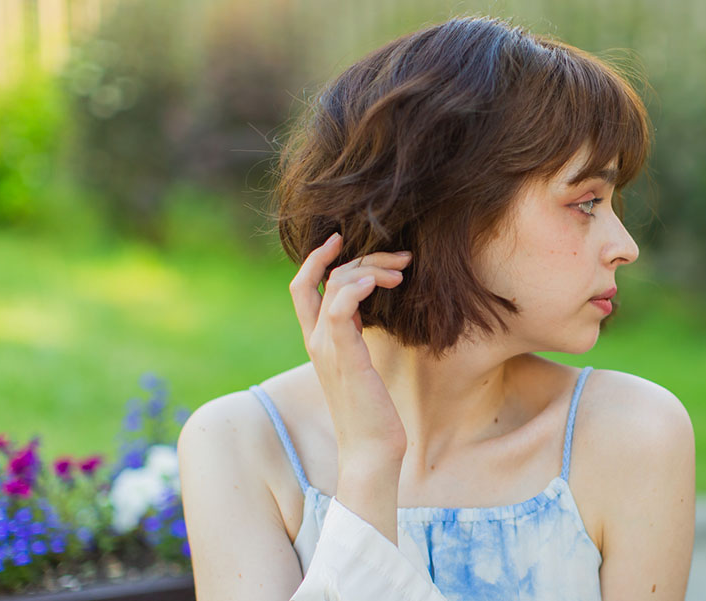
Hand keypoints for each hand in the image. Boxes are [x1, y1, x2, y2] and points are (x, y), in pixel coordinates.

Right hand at [289, 232, 412, 459]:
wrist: (371, 450)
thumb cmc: (373, 410)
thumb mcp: (362, 363)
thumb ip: (356, 335)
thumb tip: (370, 308)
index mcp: (318, 340)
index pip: (303, 286)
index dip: (317, 257)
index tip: (340, 238)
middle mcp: (316, 340)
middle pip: (326, 277)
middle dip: (363, 257)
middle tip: (401, 259)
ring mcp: (328, 348)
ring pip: (336, 284)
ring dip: (371, 268)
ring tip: (402, 273)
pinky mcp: (346, 357)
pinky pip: (340, 308)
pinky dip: (357, 287)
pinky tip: (379, 283)